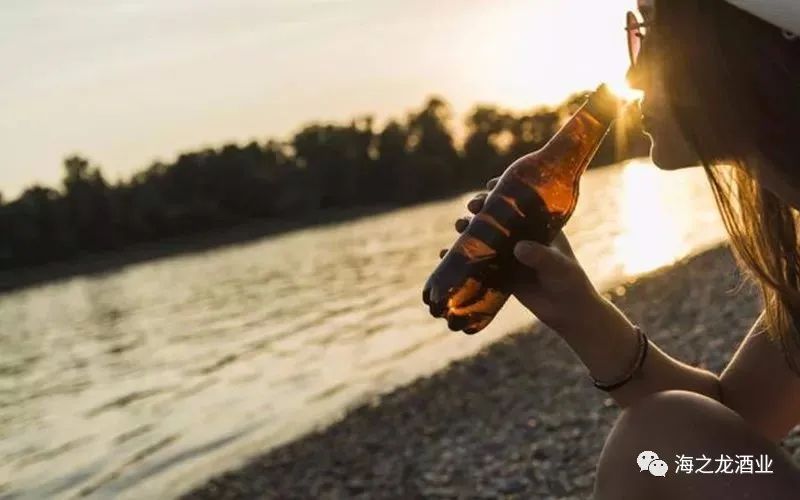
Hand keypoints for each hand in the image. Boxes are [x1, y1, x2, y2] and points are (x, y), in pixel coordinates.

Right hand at [442, 177, 601, 330]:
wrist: (568, 312)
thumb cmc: (569, 283)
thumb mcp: (558, 266)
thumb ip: (541, 256)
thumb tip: (518, 247)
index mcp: (540, 226)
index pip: (520, 201)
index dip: (504, 190)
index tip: (490, 186)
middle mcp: (523, 237)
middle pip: (498, 216)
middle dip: (481, 209)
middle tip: (472, 207)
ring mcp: (510, 255)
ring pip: (485, 237)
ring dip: (469, 229)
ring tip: (459, 226)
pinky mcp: (501, 273)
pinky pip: (478, 262)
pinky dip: (462, 256)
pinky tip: (446, 253)